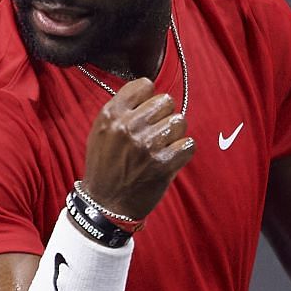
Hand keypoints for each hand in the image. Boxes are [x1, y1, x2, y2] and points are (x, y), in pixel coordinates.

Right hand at [80, 78, 194, 220]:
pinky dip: (183, 151)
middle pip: (166, 101)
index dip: (149, 98)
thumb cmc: (105, 165)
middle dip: (164, 115)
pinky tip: (171, 157)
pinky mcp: (163, 165)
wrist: (105, 204)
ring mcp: (146, 146)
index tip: (147, 111)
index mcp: (111, 115)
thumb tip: (150, 91)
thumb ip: (122, 108)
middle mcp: (128, 127)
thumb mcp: (101, 130)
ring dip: (175, 134)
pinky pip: (189, 144)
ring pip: (180, 121)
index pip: (145, 85)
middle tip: (156, 131)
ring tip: (163, 145)